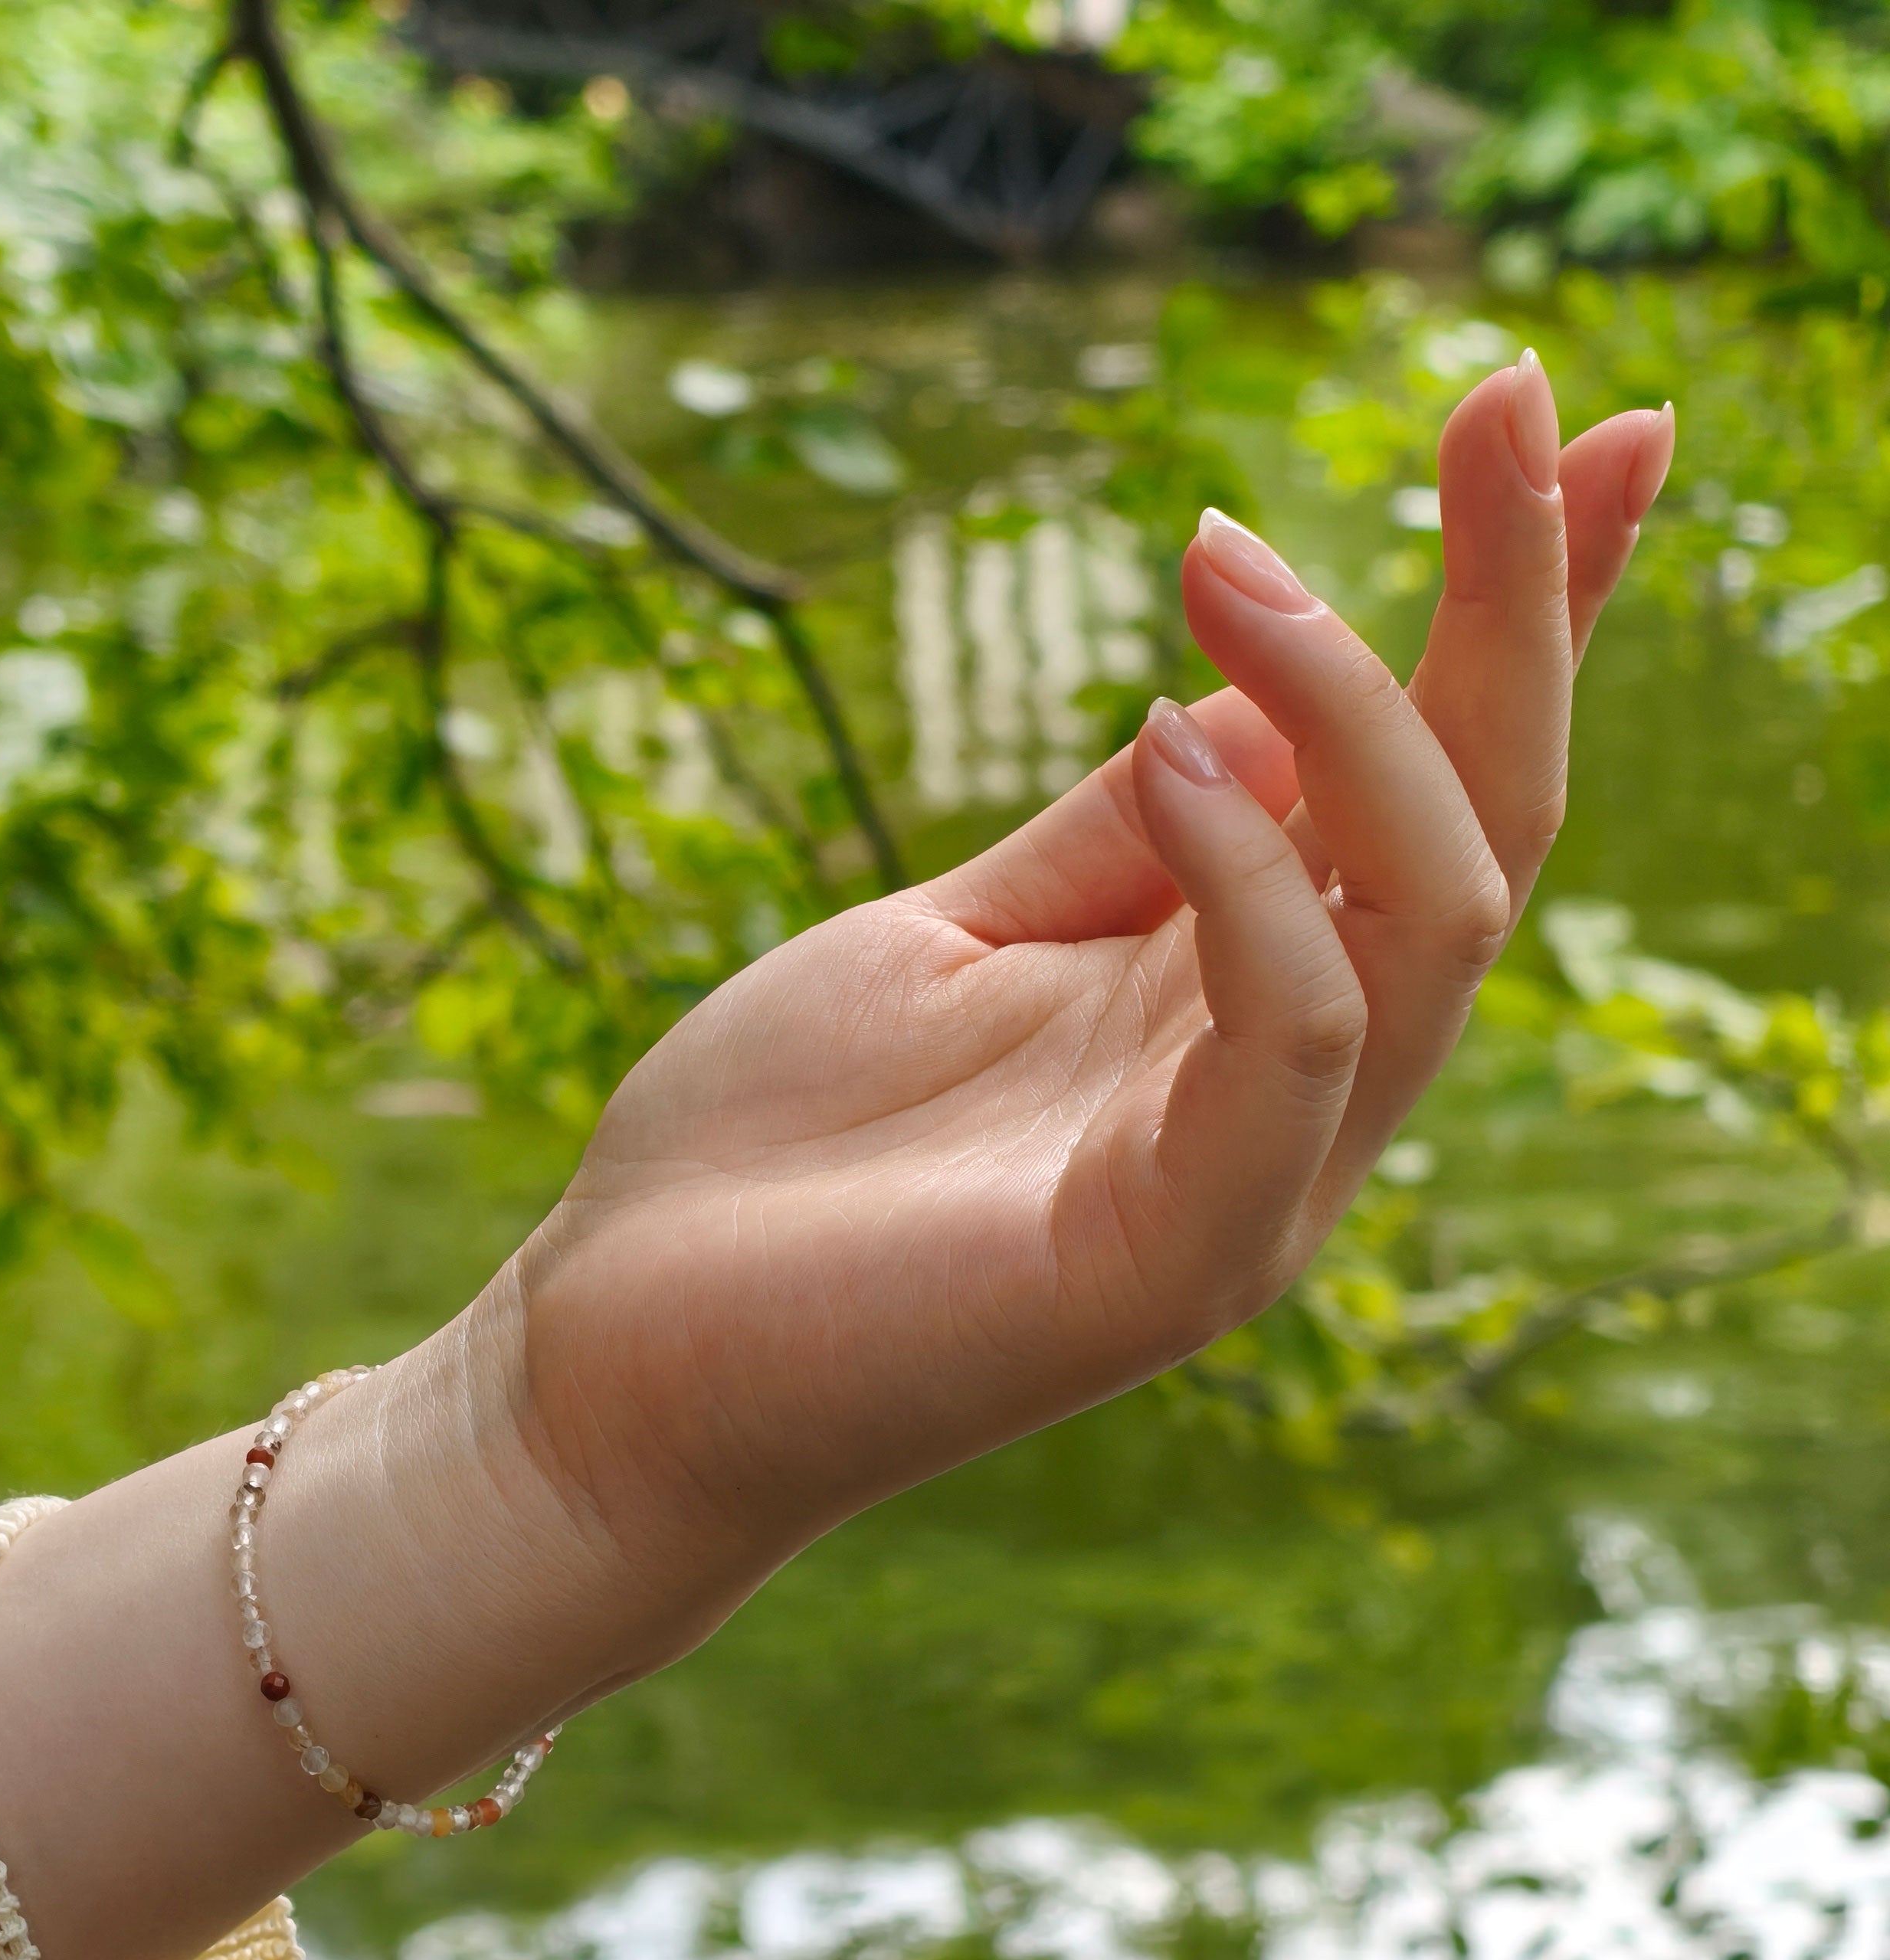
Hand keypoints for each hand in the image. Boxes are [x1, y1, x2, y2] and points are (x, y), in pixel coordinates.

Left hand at [477, 359, 1674, 1647]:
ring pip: (1433, 916)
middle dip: (1518, 604)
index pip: (1427, 793)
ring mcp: (1253, 1185)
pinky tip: (1162, 740)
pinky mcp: (1182, 1258)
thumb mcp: (947, 934)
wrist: (620, 1352)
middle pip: (1484, 828)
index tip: (1560, 415)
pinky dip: (1253, 875)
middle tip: (1502, 387)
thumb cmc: (770, 1153)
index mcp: (1235, 1009)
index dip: (1520, 610)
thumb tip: (1250, 694)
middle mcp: (1286, 1092)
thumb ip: (1112, 841)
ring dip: (1362, 705)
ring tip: (1225, 556)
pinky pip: (1299, 1034)